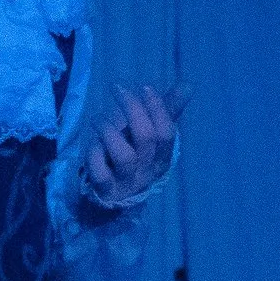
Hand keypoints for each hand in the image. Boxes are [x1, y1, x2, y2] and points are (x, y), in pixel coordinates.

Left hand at [83, 84, 186, 209]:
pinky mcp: (106, 190)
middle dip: (132, 109)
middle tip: (117, 88)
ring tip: (98, 117)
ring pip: (124, 155)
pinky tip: (91, 142)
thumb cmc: (135, 156)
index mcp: (163, 156)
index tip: (145, 86)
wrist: (116, 195)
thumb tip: (187, 85)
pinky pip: (101, 173)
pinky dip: (95, 155)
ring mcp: (127, 181)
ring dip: (109, 130)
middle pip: (146, 138)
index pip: (166, 131)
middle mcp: (148, 169)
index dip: (157, 108)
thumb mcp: (152, 135)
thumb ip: (167, 111)